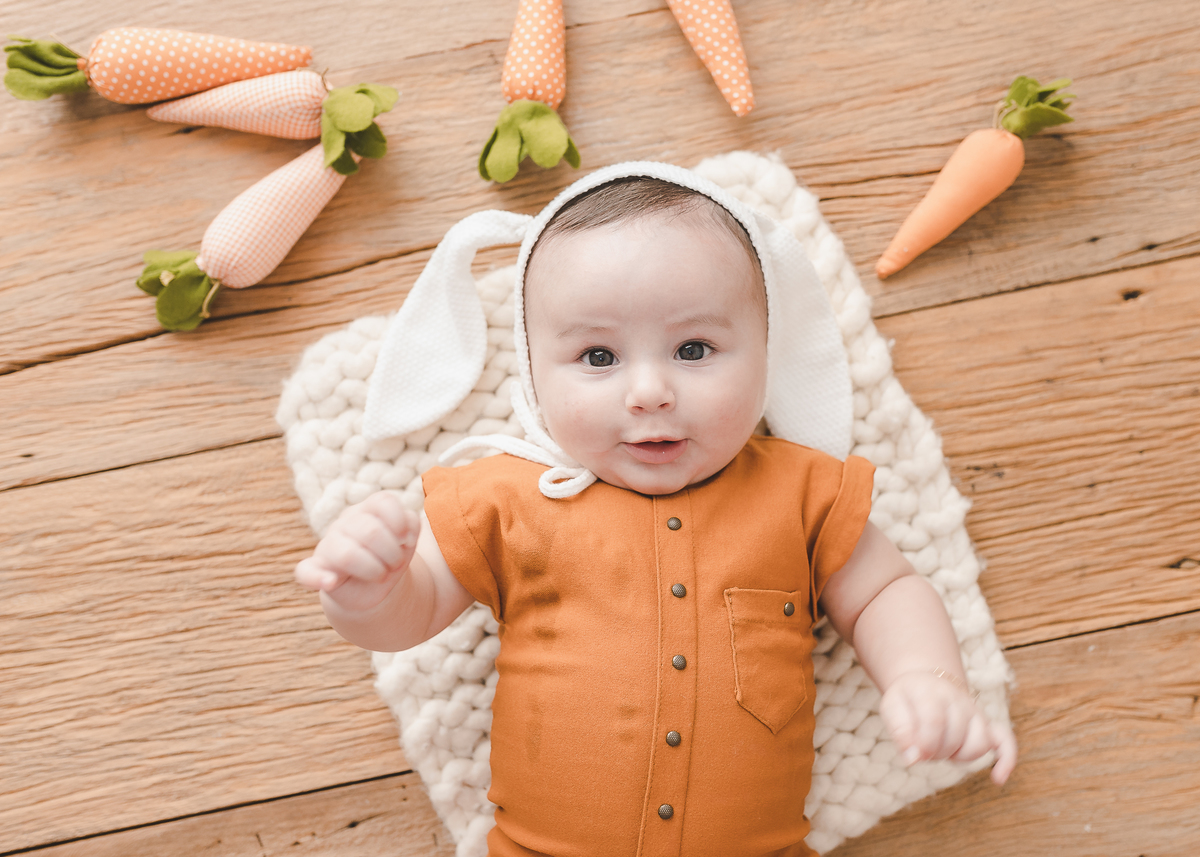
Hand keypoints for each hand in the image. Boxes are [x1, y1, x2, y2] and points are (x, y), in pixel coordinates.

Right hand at [294, 492, 419, 612]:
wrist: (373, 586)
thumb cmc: (390, 555)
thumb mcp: (408, 539)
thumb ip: (411, 524)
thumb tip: (404, 532)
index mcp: (368, 509)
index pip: (383, 502)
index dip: (400, 523)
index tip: (407, 540)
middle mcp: (345, 522)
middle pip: (371, 531)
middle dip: (392, 553)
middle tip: (395, 564)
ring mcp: (328, 545)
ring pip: (347, 554)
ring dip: (374, 569)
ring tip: (380, 575)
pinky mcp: (316, 569)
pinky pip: (306, 571)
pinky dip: (317, 578)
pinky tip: (331, 581)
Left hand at [880, 671, 1017, 785]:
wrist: (927, 682)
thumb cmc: (908, 699)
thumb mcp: (892, 706)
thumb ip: (900, 730)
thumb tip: (913, 759)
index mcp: (932, 693)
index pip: (935, 721)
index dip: (925, 743)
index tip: (915, 755)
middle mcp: (959, 700)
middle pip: (956, 737)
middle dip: (936, 752)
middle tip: (923, 748)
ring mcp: (975, 713)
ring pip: (979, 743)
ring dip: (960, 756)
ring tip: (944, 751)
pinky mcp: (987, 725)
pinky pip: (1005, 741)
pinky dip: (1005, 759)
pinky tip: (997, 779)